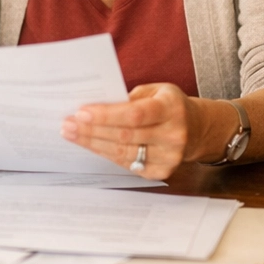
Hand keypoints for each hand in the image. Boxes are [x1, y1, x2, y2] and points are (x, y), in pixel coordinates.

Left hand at [61, 82, 192, 179]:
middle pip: (124, 135)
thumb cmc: (168, 105)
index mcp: (172, 109)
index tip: (81, 112)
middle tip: (67, 124)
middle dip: (91, 130)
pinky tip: (90, 145)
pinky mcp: (161, 172)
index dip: (106, 115)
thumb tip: (94, 105)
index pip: (135, 115)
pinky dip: (105, 154)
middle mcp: (173, 135)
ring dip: (93, 143)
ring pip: (122, 152)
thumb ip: (130, 97)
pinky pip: (126, 164)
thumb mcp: (156, 91)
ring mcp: (169, 157)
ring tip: (71, 134)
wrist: (197, 129)